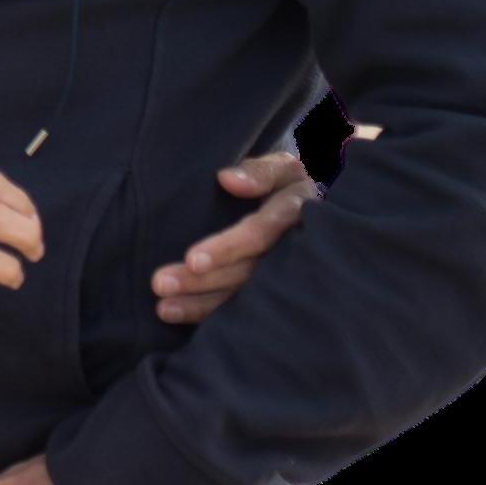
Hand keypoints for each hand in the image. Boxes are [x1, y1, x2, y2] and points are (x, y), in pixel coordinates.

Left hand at [150, 151, 317, 322]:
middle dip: (202, 281)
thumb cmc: (293, 185)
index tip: (192, 260)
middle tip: (160, 284)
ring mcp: (286, 276)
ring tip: (163, 308)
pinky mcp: (275, 292)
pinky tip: (180, 316)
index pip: (260, 233)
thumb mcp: (285, 168)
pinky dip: (212, 313)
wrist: (326, 209)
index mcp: (295, 214)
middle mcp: (292, 251)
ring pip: (244, 295)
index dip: (227, 247)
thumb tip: (226, 179)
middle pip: (246, 270)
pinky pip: (245, 306)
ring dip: (201, 303)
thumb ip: (261, 172)